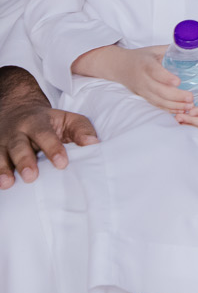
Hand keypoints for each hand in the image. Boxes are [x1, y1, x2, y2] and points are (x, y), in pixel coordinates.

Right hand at [0, 65, 97, 186]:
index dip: (53, 148)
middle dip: (24, 161)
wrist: (16, 109)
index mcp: (37, 122)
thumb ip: (81, 129)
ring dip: (2, 169)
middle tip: (31, 177)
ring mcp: (1, 142)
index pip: (45, 135)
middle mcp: (17, 132)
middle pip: (19, 146)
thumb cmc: (49, 122)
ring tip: (7, 183)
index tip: (62, 164)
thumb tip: (94, 144)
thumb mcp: (67, 119)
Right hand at [73, 43, 190, 113]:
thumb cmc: (141, 57)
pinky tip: (180, 111)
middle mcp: (142, 78)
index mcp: (145, 64)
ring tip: (189, 107)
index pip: (154, 71)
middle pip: (158, 90)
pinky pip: (156, 105)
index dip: (166, 78)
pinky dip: (168, 109)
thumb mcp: (154, 49)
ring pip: (157, 100)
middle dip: (176, 96)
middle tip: (191, 97)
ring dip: (174, 105)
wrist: (119, 66)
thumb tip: (192, 47)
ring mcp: (142, 89)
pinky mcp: (143, 96)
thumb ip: (171, 49)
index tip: (178, 82)